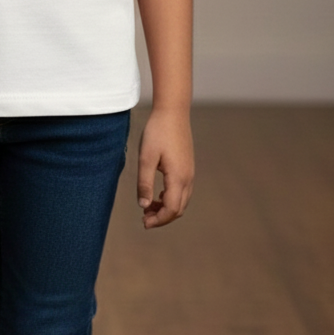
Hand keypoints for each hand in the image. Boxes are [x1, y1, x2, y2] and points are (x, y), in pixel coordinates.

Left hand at [137, 108, 193, 228]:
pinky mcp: (188, 166)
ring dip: (167, 208)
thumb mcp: (146, 158)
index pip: (171, 209)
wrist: (172, 112)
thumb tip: (144, 206)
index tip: (143, 222)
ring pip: (182, 201)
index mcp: (178, 177)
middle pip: (178, 209)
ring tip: (148, 206)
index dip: (158, 220)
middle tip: (144, 217)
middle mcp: (188, 178)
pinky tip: (158, 194)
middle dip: (162, 217)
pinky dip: (171, 198)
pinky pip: (183, 191)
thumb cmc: (157, 132)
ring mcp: (190, 172)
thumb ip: (144, 183)